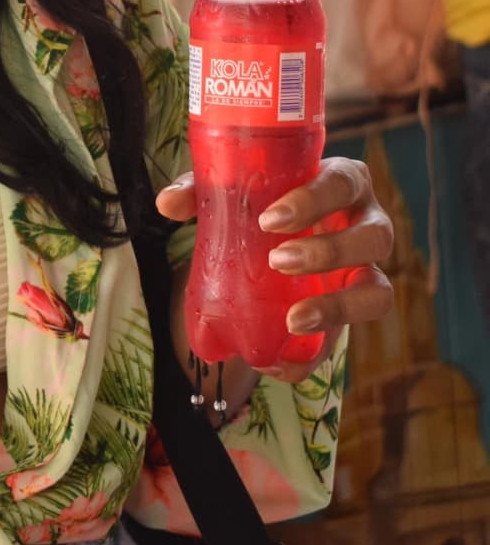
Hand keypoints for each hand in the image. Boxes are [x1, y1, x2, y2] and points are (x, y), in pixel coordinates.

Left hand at [156, 156, 393, 381]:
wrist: (274, 236)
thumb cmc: (263, 200)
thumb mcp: (236, 190)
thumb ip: (202, 190)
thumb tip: (167, 203)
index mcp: (343, 182)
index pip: (344, 182)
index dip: (315, 200)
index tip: (271, 219)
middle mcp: (366, 224)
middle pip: (375, 236)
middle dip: (330, 251)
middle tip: (278, 261)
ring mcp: (367, 271)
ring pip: (377, 291)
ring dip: (338, 308)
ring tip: (292, 321)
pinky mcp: (353, 312)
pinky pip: (349, 339)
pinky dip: (316, 355)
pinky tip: (279, 362)